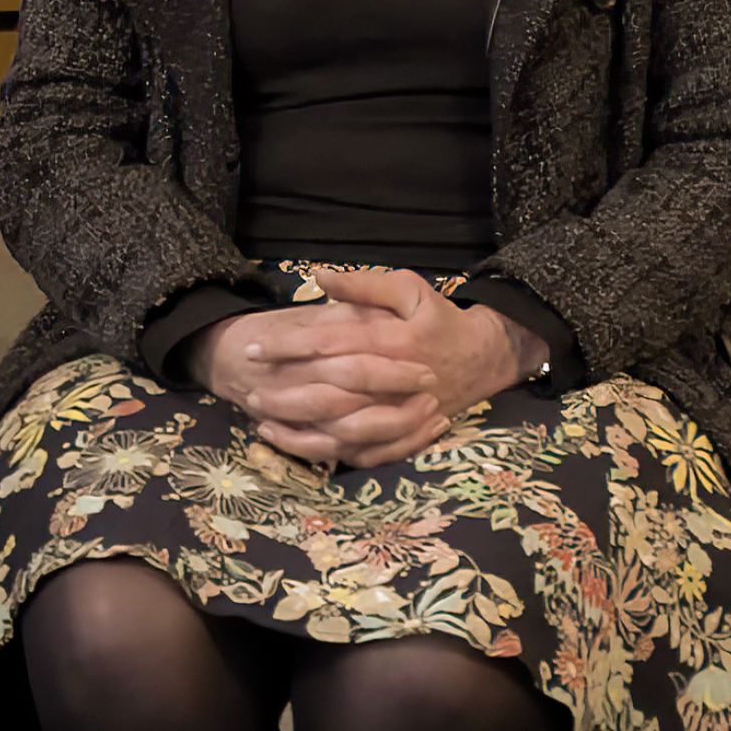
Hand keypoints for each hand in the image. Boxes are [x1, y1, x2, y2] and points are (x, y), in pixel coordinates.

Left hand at [192, 270, 537, 469]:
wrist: (481, 359)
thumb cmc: (438, 320)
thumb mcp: (409, 289)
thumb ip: (364, 284)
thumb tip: (318, 275)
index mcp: (394, 342)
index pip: (332, 344)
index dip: (291, 346)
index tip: (257, 347)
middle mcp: (395, 384)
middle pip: (332, 393)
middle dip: (286, 393)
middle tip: (248, 390)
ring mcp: (399, 416)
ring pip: (343, 432)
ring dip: (300, 430)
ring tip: (261, 421)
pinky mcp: (401, 439)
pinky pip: (360, 454)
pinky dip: (326, 453)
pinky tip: (296, 445)